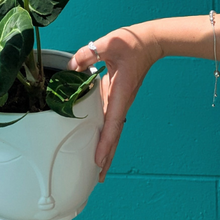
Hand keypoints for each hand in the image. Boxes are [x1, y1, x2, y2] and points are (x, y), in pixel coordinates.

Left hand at [68, 24, 162, 181]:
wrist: (149, 42)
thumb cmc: (132, 43)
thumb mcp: (108, 43)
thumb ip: (88, 53)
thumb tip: (70, 66)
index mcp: (121, 92)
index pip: (113, 122)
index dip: (105, 143)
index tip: (99, 160)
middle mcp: (121, 101)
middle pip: (114, 135)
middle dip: (107, 156)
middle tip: (97, 177)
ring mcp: (120, 100)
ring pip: (112, 129)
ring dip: (106, 148)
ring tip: (97, 168)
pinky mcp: (117, 96)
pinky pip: (110, 118)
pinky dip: (105, 132)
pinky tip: (97, 139)